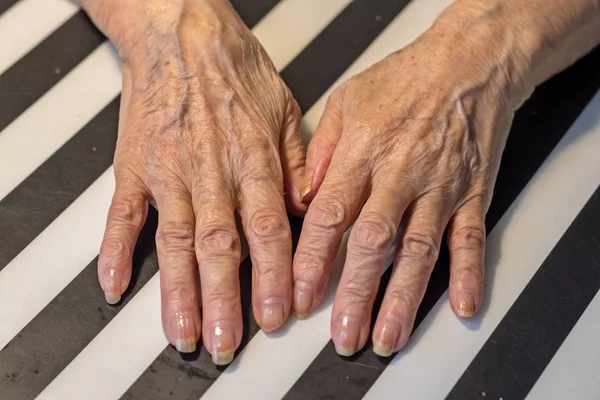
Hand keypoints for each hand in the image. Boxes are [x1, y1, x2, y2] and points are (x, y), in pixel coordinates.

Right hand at [95, 1, 304, 363]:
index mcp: (252, 157)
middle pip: (219, 246)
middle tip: (227, 342)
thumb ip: (296, 164)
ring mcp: (167, 169)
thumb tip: (309, 207)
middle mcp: (209, 169)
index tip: (277, 313)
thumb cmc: (231, 66)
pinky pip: (120, 212)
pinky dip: (114, 250)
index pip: (268, 229)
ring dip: (178, 292)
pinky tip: (113, 283)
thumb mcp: (283, 108)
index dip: (274, 276)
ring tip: (184, 332)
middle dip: (224, 300)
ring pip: (174, 240)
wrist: (180, 29)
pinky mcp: (133, 164)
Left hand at [293, 20, 522, 356]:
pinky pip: (471, 237)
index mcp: (362, 153)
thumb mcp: (346, 103)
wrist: (468, 62)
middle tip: (343, 335)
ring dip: (403, 299)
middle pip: (373, 244)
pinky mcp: (473, 193)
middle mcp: (400, 174)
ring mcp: (439, 187)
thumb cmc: (405, 79)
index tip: (299, 297)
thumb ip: (320, 154)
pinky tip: (462, 305)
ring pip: (419, 250)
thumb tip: (301, 199)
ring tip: (388, 336)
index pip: (329, 217)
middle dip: (355, 295)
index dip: (312, 262)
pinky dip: (468, 273)